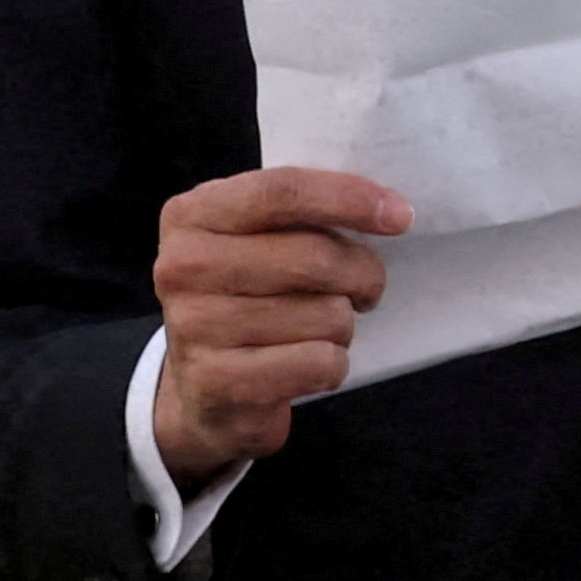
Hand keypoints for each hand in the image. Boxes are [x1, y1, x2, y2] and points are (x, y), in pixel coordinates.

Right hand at [149, 166, 407, 488]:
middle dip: (363, 274)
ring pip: (326, 315)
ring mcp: (192, 325)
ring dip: (341, 327)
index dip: (349, 199)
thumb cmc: (248, 300)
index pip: (281, 192)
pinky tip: (302, 365)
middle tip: (364, 289)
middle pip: (313, 256)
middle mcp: (180, 266)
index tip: (400, 216)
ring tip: (314, 332)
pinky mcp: (216, 381)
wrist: (205, 389)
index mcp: (190, 216)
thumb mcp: (255, 242)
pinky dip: (330, 366)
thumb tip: (390, 210)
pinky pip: (319, 363)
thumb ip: (299, 217)